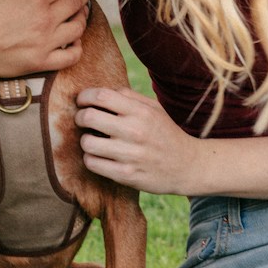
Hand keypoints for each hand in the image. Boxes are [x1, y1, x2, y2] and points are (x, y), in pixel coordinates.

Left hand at [74, 86, 209, 196]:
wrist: (188, 166)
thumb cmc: (166, 134)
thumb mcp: (154, 109)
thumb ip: (130, 98)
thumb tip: (101, 92)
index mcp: (141, 112)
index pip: (101, 96)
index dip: (84, 96)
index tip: (82, 101)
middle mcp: (135, 131)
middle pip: (89, 117)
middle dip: (79, 117)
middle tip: (83, 120)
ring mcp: (130, 155)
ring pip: (87, 143)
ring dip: (85, 140)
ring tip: (92, 140)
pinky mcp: (126, 175)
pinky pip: (92, 163)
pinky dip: (90, 158)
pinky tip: (99, 156)